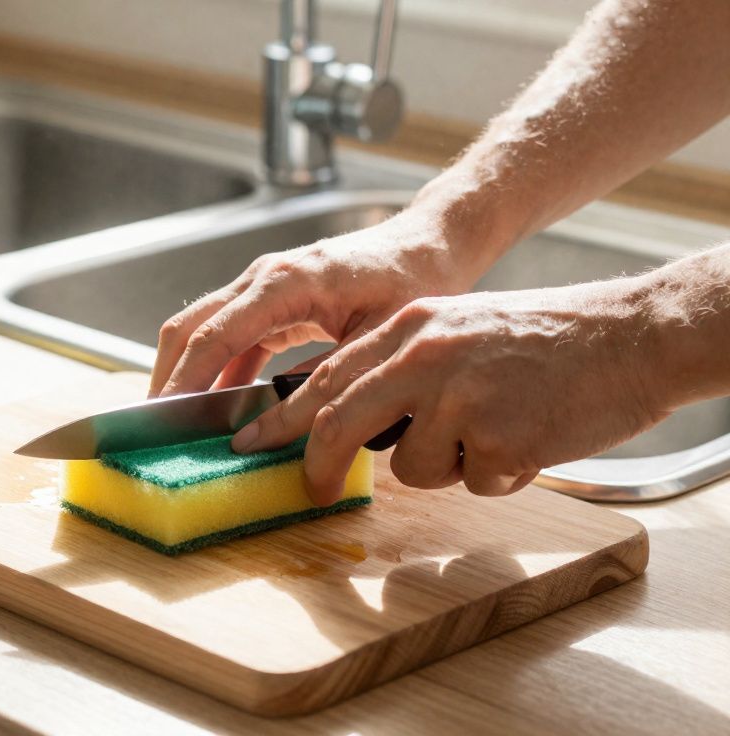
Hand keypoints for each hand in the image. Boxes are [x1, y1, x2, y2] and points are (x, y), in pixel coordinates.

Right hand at [149, 210, 481, 397]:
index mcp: (284, 284)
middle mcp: (261, 278)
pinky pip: (228, 337)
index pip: (213, 337)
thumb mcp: (379, 339)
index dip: (184, 381)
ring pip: (200, 331)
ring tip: (180, 427)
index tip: (164, 420)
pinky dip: (215, 372)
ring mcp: (262, 287)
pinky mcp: (271, 301)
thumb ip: (328, 378)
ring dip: (186, 376)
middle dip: (167, 379)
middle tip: (155, 430)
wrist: (428, 243)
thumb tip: (283, 424)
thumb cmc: (414, 282)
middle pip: (189, 328)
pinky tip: (219, 410)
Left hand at [231, 280, 667, 503]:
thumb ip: (404, 365)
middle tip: (309, 491)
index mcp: (411, 325)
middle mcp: (425, 356)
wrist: (630, 336)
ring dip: (445, 466)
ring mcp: (458, 396)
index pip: (325, 376)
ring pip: (411, 466)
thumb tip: (351, 418)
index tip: (250, 441)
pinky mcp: (495, 437)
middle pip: (339, 421)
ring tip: (494, 430)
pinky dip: (495, 474)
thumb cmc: (549, 338)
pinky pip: (472, 481)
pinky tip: (527, 438)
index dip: (281, 416)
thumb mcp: (460, 329)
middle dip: (316, 463)